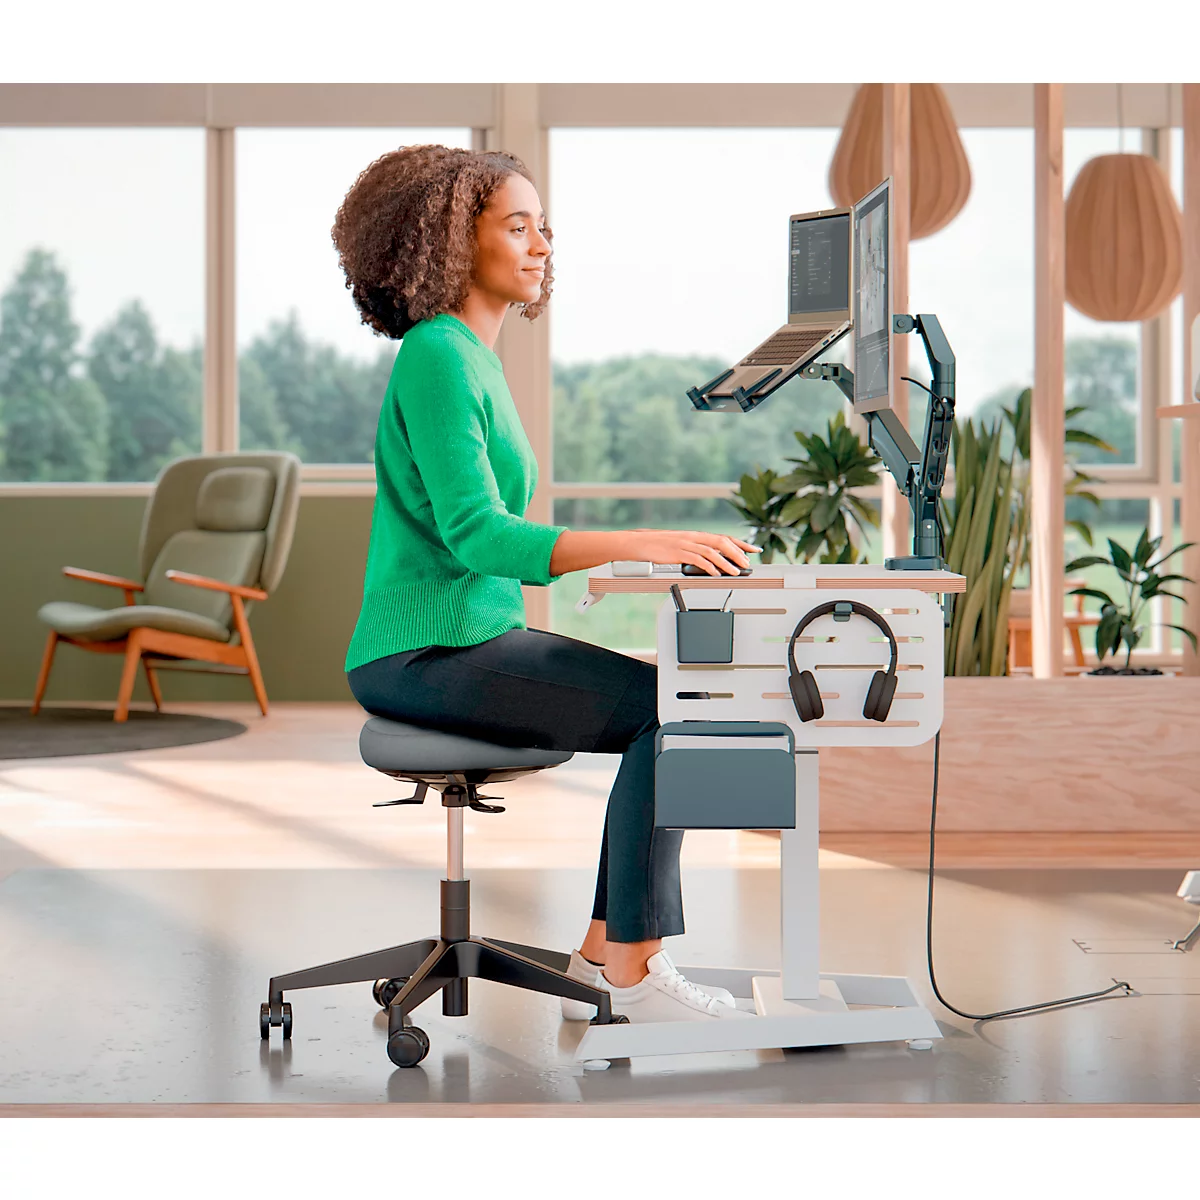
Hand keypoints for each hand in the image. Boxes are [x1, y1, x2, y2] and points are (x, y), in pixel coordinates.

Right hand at [621, 529, 759, 576]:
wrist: (637, 543)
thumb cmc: (657, 546)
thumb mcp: (680, 546)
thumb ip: (695, 551)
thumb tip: (711, 561)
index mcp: (696, 535)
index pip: (724, 537)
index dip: (741, 543)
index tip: (754, 549)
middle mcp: (693, 537)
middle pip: (721, 542)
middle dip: (738, 552)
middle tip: (747, 563)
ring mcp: (685, 544)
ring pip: (712, 550)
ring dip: (726, 562)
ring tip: (736, 571)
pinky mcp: (677, 552)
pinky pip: (697, 559)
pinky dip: (709, 566)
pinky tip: (716, 573)